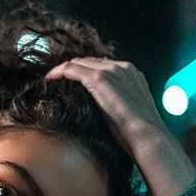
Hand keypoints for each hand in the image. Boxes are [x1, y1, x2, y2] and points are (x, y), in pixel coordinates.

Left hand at [45, 56, 195, 195]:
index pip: (101, 65)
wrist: (146, 135)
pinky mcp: (100, 79)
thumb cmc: (137, 131)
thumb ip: (116, 101)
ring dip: (63, 70)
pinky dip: (58, 72)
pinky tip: (49, 79)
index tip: (70, 81)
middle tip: (56, 80)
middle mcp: (122, 67)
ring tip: (51, 80)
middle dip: (72, 69)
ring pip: (79, 62)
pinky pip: (71, 69)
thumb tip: (101, 109)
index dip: (84, 71)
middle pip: (89, 61)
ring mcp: (111, 71)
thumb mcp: (128, 110)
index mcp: (130, 72)